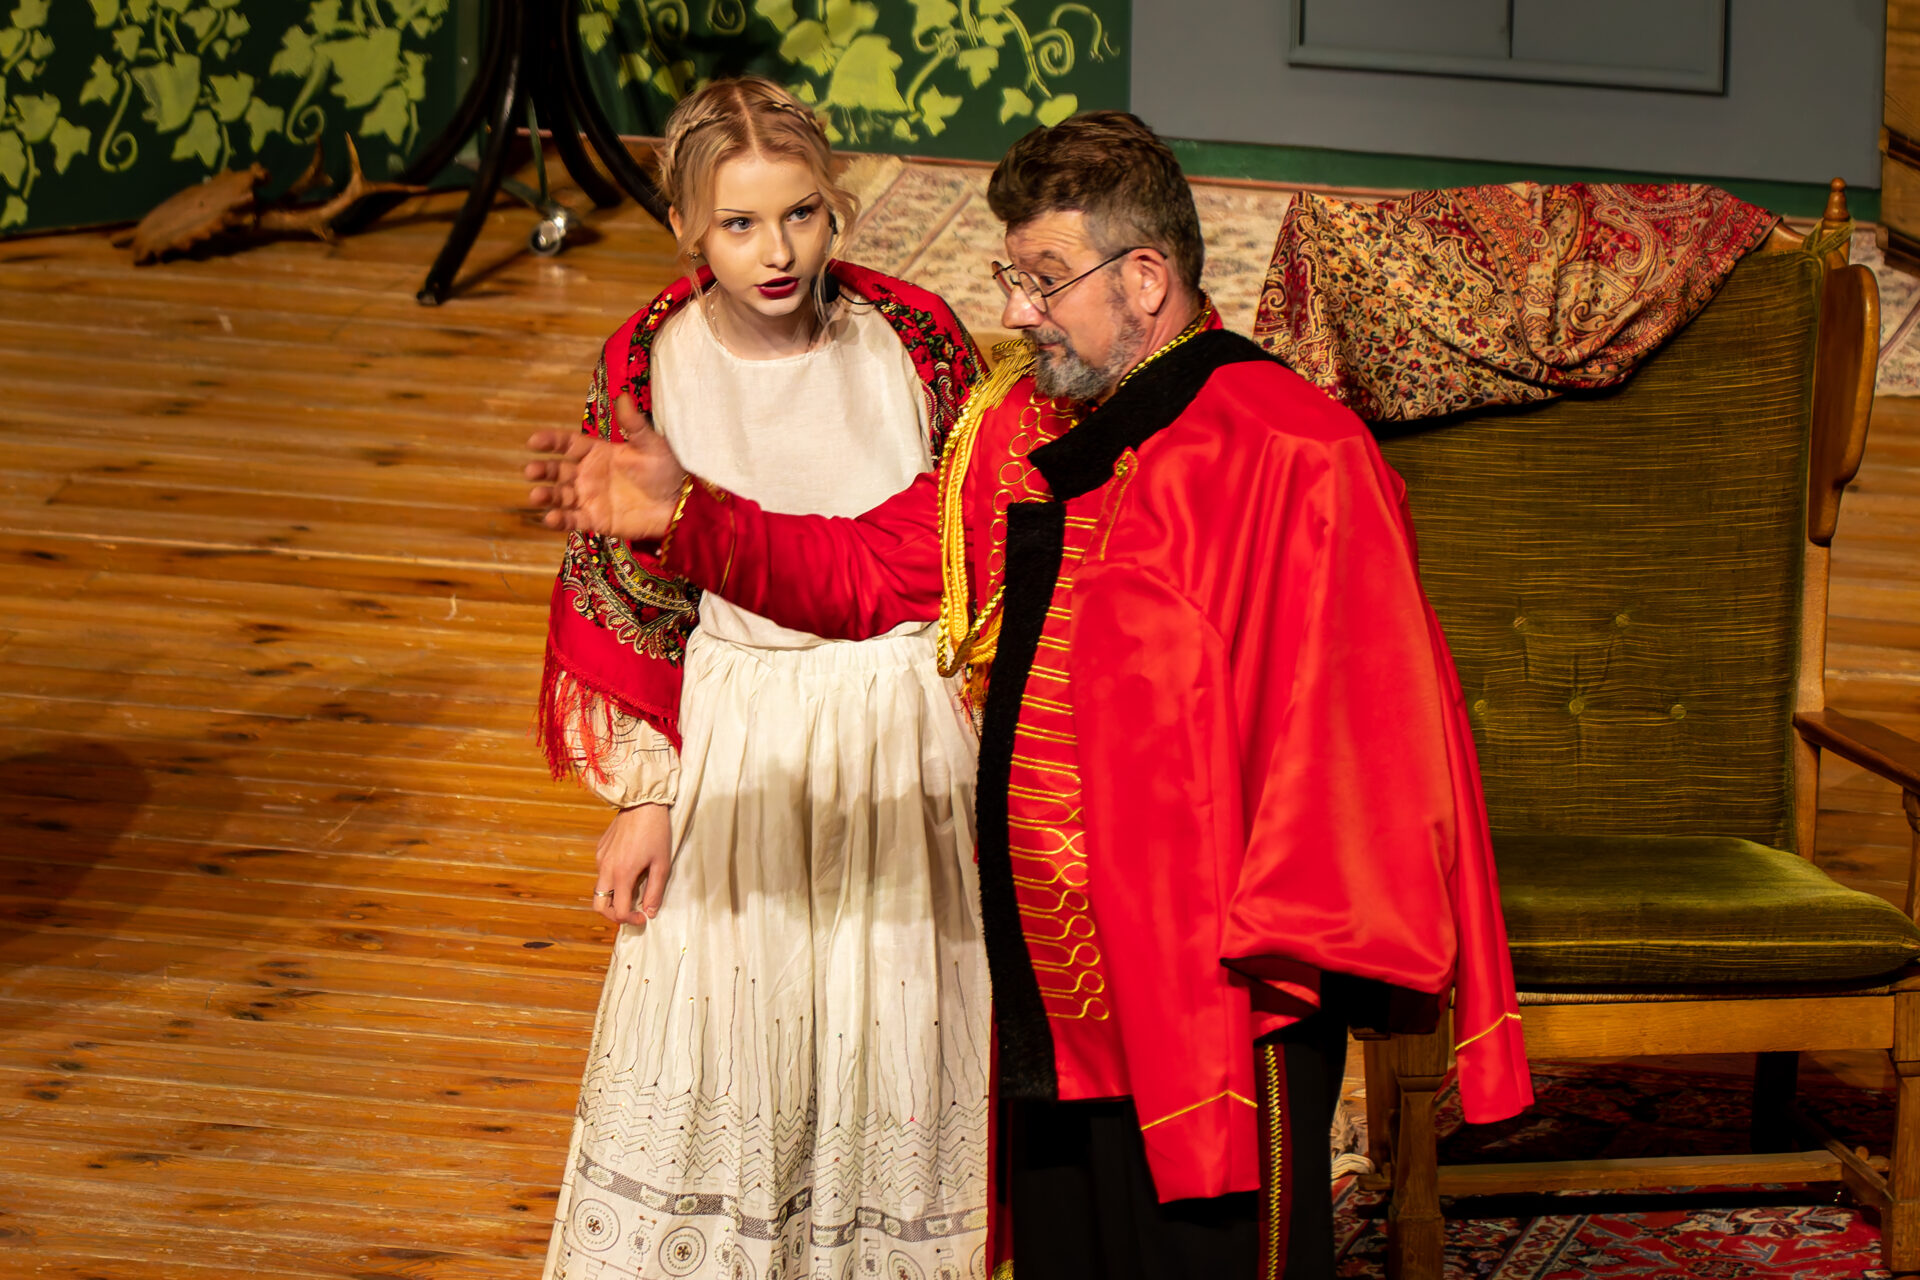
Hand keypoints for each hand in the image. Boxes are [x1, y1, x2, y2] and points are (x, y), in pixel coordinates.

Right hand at [526, 394, 689, 540]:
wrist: (678, 505)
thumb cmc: (665, 472)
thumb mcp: (651, 445)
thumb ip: (634, 424)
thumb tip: (622, 395)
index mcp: (598, 453)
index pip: (568, 444)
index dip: (550, 441)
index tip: (533, 441)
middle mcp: (588, 475)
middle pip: (558, 470)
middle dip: (543, 470)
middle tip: (531, 470)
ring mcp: (590, 498)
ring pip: (561, 496)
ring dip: (547, 495)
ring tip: (536, 495)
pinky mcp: (596, 520)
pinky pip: (574, 520)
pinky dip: (560, 520)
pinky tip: (550, 518)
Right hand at [592, 802, 672, 927]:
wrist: (642, 803)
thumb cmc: (656, 832)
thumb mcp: (662, 864)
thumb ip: (655, 891)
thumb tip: (650, 912)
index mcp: (622, 874)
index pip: (618, 911)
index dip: (630, 920)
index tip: (643, 918)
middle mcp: (605, 868)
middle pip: (599, 906)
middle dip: (613, 915)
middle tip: (630, 913)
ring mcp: (600, 858)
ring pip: (599, 889)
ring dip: (612, 897)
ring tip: (632, 891)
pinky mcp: (600, 849)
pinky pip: (601, 872)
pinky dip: (611, 880)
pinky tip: (628, 870)